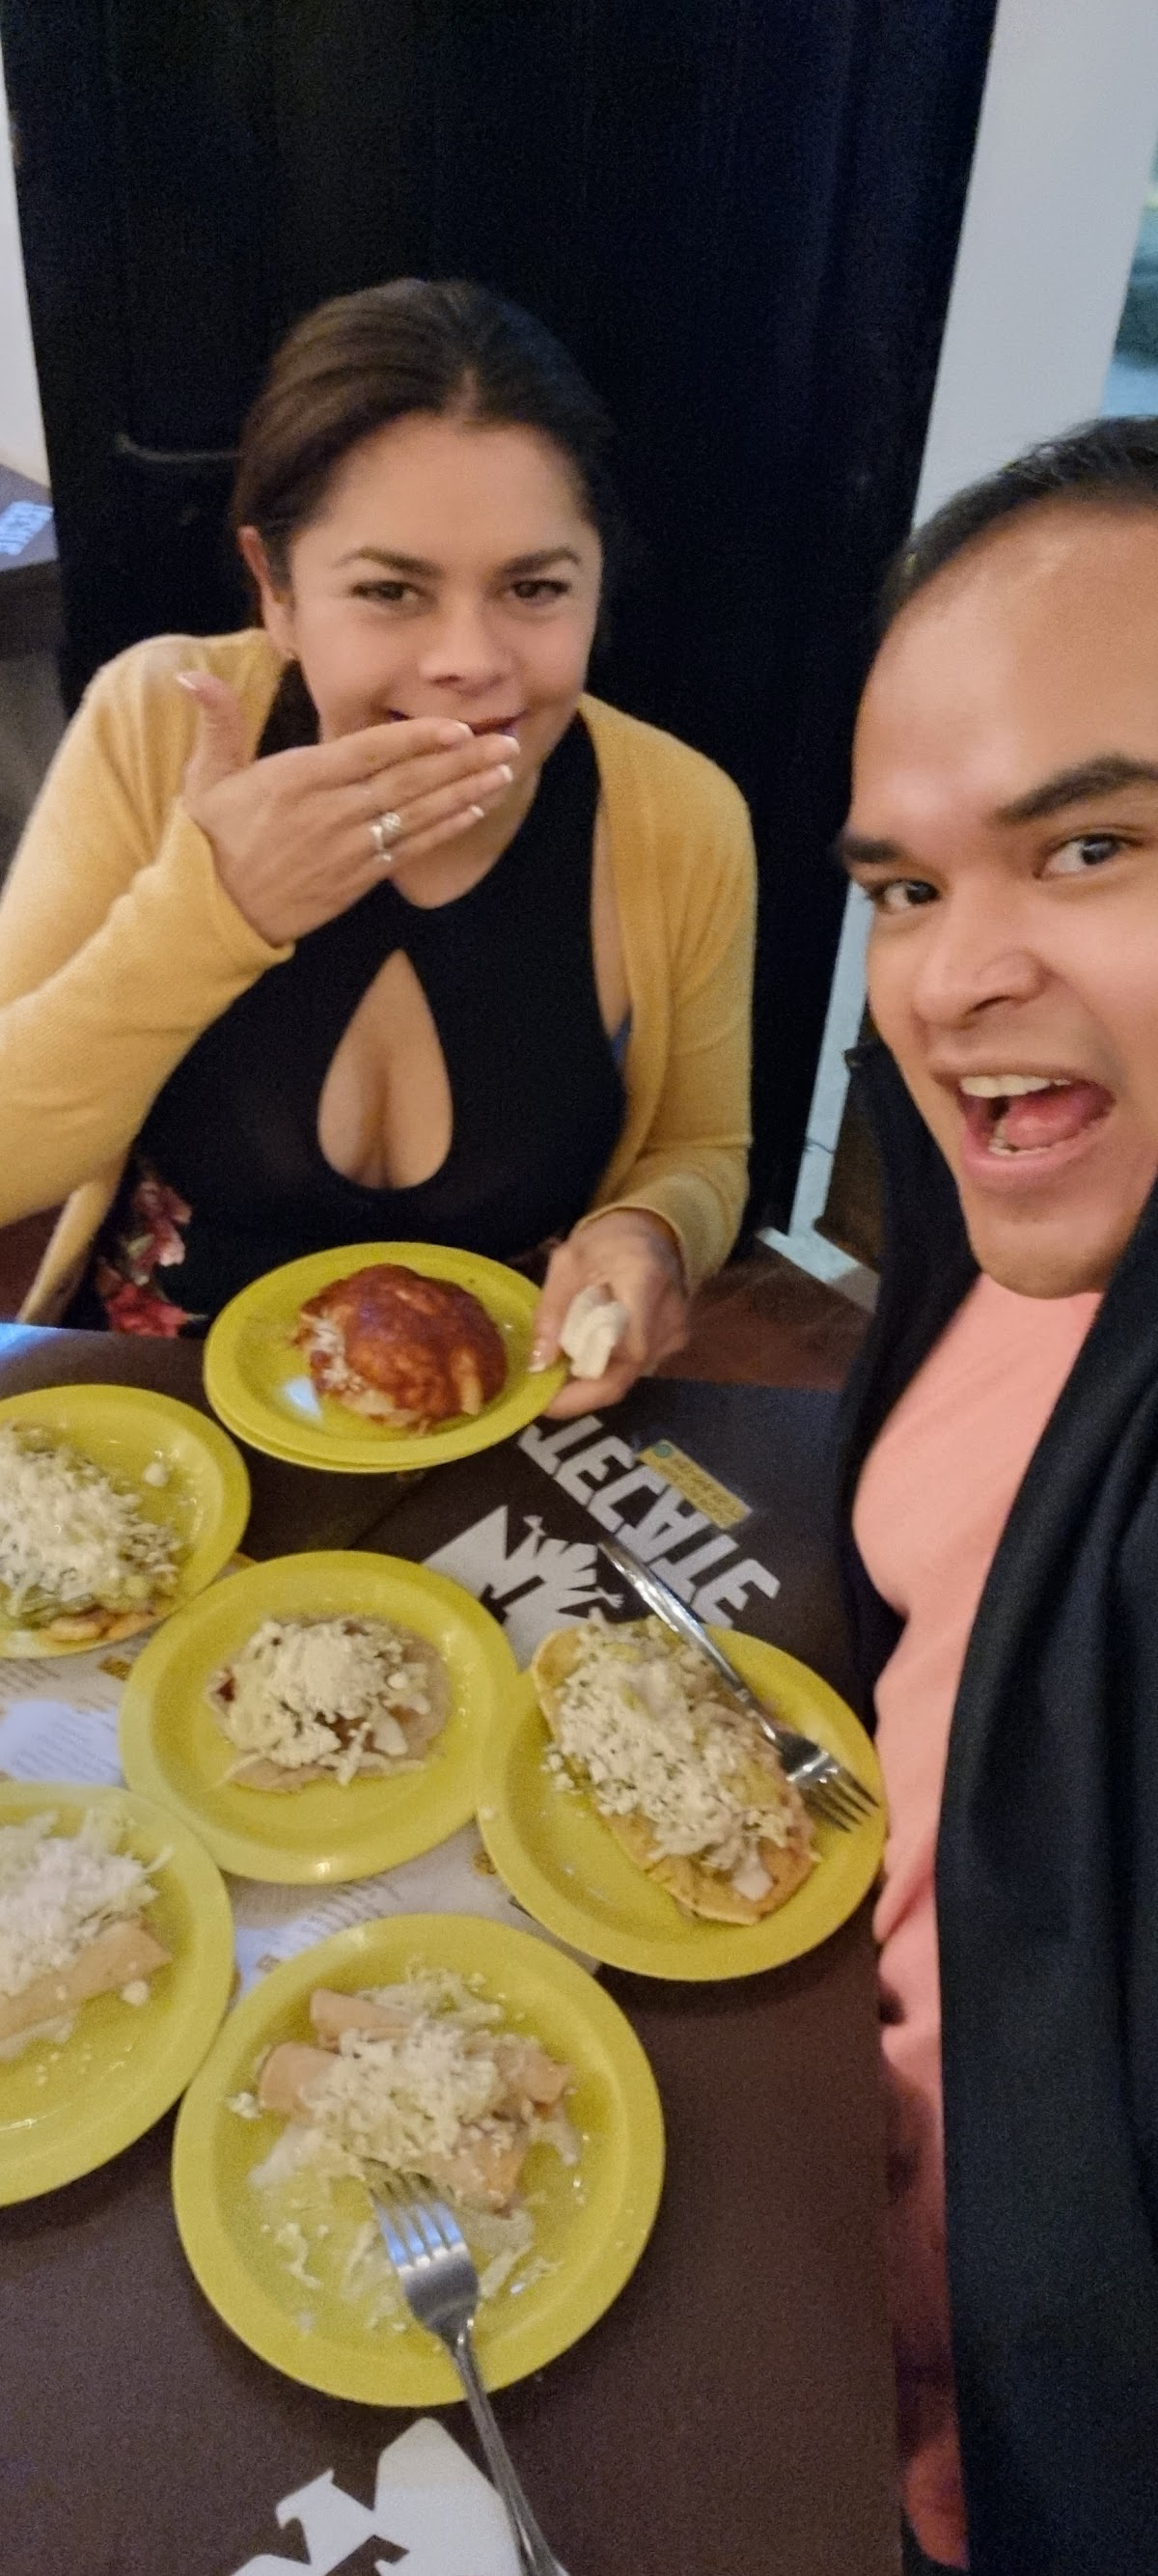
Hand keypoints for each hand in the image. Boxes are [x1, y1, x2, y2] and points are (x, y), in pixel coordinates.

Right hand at [176, 672, 519, 945]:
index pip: (368, 751)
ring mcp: (349, 847)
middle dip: (461, 761)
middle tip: (505, 741)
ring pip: (418, 814)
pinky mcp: (359, 878)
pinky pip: (411, 848)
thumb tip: (193, 675)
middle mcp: (331, 812)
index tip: (456, 726)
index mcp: (298, 778)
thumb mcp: (205, 778)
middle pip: (407, 781)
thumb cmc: (211, 840)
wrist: (214, 914)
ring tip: (504, 770)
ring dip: (465, 792)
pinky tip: (476, 810)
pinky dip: (446, 829)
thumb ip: (216, 723)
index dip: (416, 739)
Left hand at [531, 1210, 688, 1417]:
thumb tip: (539, 1363)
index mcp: (645, 1282)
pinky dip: (604, 1370)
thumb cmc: (607, 1242)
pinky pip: (634, 1368)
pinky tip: (582, 1359)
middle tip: (543, 1393)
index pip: (626, 1351)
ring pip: (628, 1376)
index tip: (547, 1397)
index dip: (586, 1385)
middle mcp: (670, 1316)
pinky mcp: (673, 1343)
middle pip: (625, 1373)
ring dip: (590, 1380)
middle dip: (580, 1391)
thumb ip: (553, 1310)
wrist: (650, 1234)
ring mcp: (676, 1333)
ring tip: (557, 1373)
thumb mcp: (567, 1262)